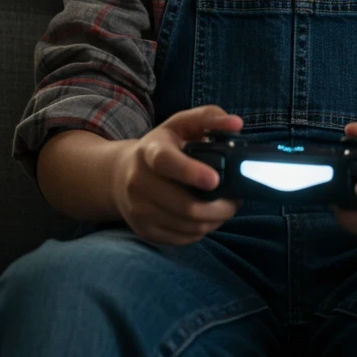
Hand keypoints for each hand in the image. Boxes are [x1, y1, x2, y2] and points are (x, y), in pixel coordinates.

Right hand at [112, 104, 243, 245]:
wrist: (120, 175)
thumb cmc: (161, 147)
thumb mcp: (180, 124)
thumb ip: (209, 118)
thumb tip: (236, 124)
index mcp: (149, 152)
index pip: (166, 163)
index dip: (191, 172)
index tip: (215, 179)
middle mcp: (138, 182)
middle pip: (185, 206)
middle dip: (220, 207)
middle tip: (235, 200)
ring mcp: (139, 210)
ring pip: (188, 226)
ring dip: (215, 220)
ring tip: (225, 208)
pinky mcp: (144, 230)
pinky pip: (182, 238)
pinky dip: (202, 230)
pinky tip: (207, 217)